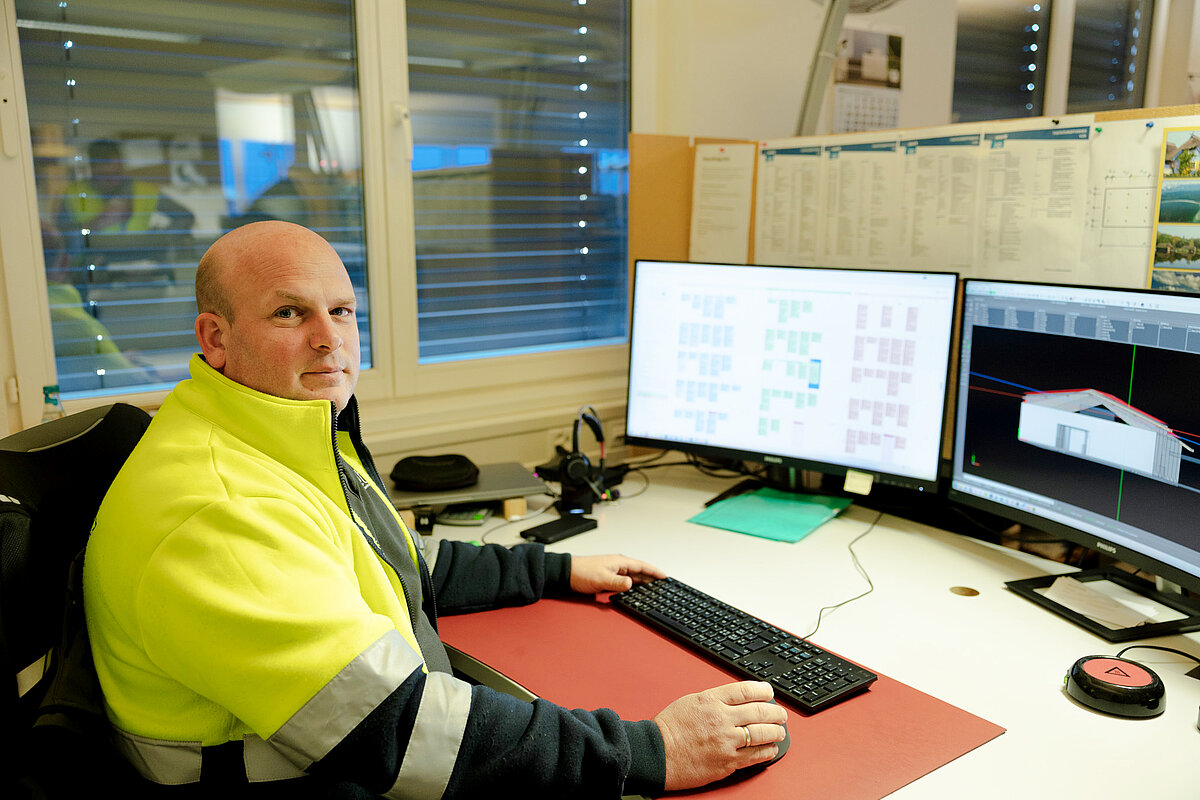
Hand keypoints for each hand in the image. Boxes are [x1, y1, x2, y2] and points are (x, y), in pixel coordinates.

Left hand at [568, 554, 665, 593]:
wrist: (568, 574)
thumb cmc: (583, 572)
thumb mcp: (602, 579)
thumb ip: (618, 582)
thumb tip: (631, 584)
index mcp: (620, 562)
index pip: (642, 566)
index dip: (654, 571)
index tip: (664, 576)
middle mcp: (619, 565)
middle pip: (640, 571)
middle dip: (651, 577)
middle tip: (662, 584)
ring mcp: (615, 571)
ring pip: (633, 576)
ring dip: (643, 581)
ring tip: (653, 588)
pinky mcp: (610, 577)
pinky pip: (626, 580)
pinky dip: (633, 584)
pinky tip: (635, 590)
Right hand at [653, 681, 787, 790]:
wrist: (656, 753)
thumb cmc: (669, 728)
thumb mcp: (691, 701)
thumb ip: (714, 700)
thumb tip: (736, 701)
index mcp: (712, 700)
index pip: (746, 690)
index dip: (764, 690)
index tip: (770, 693)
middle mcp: (722, 719)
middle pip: (760, 711)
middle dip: (776, 712)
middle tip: (781, 714)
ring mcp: (726, 741)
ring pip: (763, 733)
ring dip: (776, 732)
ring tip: (780, 732)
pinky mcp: (728, 762)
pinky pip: (756, 756)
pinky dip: (767, 751)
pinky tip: (770, 749)